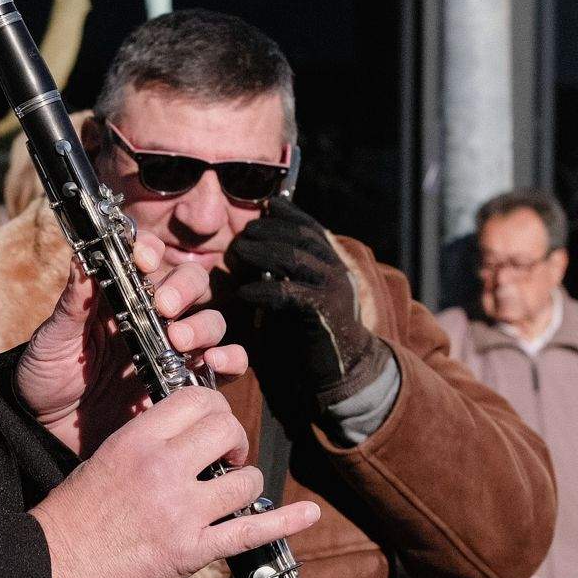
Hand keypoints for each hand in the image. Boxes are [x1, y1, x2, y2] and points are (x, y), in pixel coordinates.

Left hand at [13, 231, 246, 455]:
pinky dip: (229, 360)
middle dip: (183, 288)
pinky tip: (212, 364)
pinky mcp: (186, 385)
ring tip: (178, 341)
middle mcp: (152, 318)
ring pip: (211, 322)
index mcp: (119, 297)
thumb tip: (80, 258)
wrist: (50, 431)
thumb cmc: (46, 378)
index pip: (147, 259)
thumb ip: (72, 305)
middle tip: (164, 307)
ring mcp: (173, 351)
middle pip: (190, 284)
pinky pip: (224, 366)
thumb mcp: (51, 341)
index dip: (151, 252)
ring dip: (203, 325)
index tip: (143, 263)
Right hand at [30, 387, 319, 577]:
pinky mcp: (190, 550)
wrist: (50, 568)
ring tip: (232, 494)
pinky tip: (308, 515)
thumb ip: (145, 444)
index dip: (214, 409)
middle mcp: (162, 468)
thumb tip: (184, 437)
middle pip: (227, 430)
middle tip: (227, 458)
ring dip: (245, 485)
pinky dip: (285, 522)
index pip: (196, 400)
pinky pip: (250, 532)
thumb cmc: (70, 517)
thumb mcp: (102, 459)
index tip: (212, 426)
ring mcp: (179, 510)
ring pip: (245, 480)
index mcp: (136, 439)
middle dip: (236, 441)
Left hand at [226, 200, 388, 407]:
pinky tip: (244, 293)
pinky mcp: (321, 313)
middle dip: (266, 231)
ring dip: (260, 252)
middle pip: (298, 236)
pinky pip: (286, 293)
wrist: (341, 370)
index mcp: (331, 262)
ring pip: (293, 257)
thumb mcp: (301, 292)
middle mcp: (335, 270)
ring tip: (237, 255)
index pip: (309, 227)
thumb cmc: (311, 331)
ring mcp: (331, 289)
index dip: (288, 213)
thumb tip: (253, 247)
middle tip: (241, 238)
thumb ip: (286, 271)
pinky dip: (261, 291)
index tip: (267, 207)